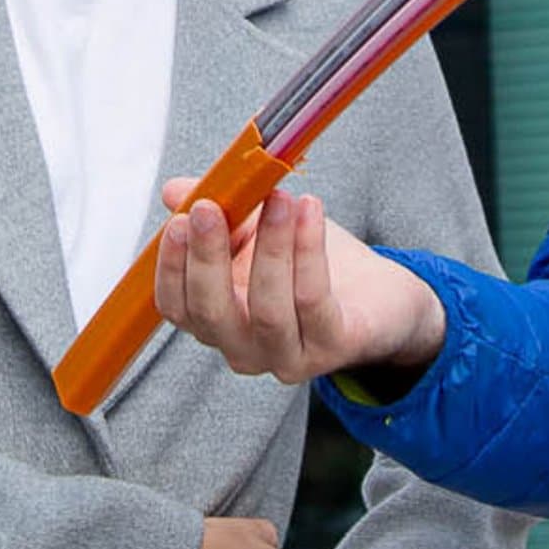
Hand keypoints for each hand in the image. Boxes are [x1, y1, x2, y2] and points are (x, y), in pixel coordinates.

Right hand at [152, 182, 446, 386]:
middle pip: (212, 314)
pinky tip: (310, 210)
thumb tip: (175, 192)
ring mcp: (288, 356)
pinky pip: (314, 300)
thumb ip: (218, 211)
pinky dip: (308, 250)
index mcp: (217, 320)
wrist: (377, 296)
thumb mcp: (255, 229)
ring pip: (267, 310)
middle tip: (211, 207)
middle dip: (208, 257)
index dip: (171, 266)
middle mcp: (245, 348)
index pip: (177, 306)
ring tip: (278, 197)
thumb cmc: (308, 264)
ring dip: (270, 247)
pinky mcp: (332, 347)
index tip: (180, 218)